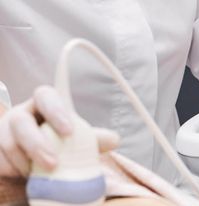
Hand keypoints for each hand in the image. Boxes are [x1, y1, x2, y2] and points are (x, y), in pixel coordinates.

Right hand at [0, 86, 118, 177]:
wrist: (35, 163)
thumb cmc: (59, 144)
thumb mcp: (76, 140)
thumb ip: (93, 139)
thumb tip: (114, 139)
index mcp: (43, 104)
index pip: (45, 95)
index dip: (55, 111)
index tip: (69, 131)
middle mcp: (20, 114)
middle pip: (20, 120)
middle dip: (36, 143)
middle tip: (53, 164)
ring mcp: (3, 132)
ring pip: (6, 141)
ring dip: (24, 161)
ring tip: (40, 175)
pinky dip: (13, 170)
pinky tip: (26, 177)